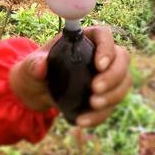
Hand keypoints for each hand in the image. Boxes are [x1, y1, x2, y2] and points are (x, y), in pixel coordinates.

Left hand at [9, 25, 131, 127]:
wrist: (36, 91)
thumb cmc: (35, 70)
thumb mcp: (30, 66)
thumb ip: (34, 64)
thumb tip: (41, 66)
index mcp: (84, 39)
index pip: (104, 35)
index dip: (107, 48)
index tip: (99, 65)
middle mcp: (100, 54)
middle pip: (122, 58)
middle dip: (114, 76)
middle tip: (95, 89)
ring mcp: (107, 75)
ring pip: (124, 81)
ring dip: (113, 96)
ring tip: (92, 105)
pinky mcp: (106, 95)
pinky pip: (113, 104)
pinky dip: (101, 115)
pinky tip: (83, 120)